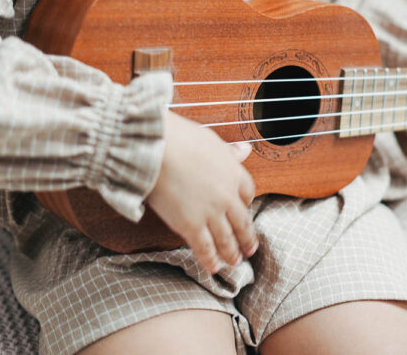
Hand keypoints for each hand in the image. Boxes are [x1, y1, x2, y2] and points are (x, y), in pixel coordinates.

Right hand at [147, 111, 257, 273]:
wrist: (156, 148)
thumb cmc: (179, 138)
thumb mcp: (211, 140)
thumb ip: (229, 152)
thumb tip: (246, 149)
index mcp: (233, 172)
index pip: (248, 192)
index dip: (247, 204)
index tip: (245, 210)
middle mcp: (227, 195)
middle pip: (242, 221)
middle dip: (247, 238)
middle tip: (251, 249)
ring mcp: (211, 212)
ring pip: (227, 238)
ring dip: (232, 253)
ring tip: (235, 263)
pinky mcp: (191, 225)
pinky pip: (205, 247)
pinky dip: (210, 259)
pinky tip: (214, 268)